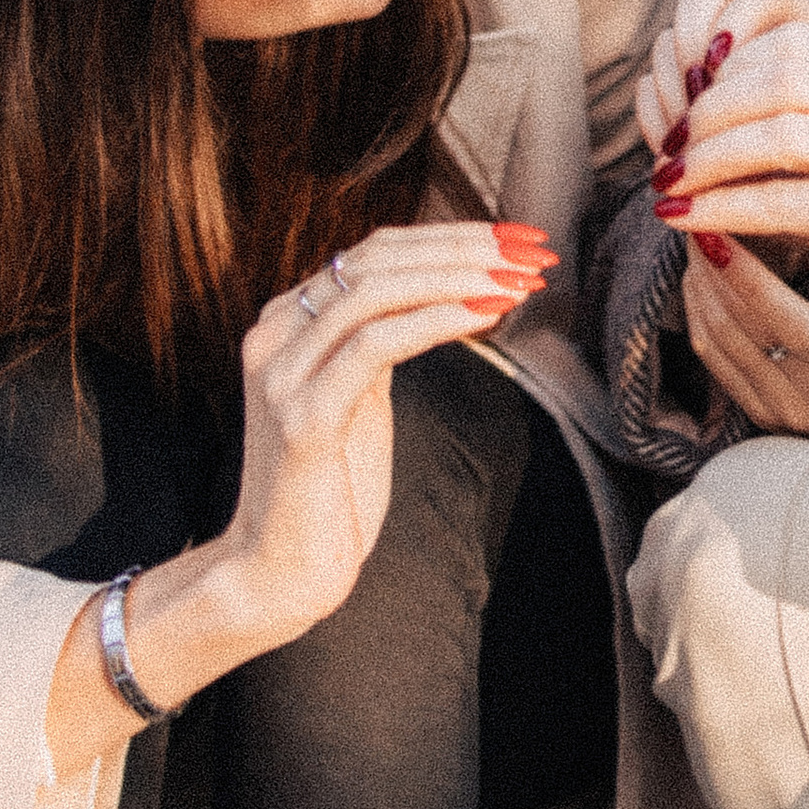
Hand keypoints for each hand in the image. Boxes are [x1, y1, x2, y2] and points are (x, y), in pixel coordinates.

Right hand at [44, 217, 554, 777]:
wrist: (278, 571)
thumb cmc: (328, 490)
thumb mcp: (358, 400)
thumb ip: (379, 345)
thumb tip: (447, 298)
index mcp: (289, 323)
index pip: (375, 251)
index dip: (449, 238)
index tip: (516, 240)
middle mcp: (277, 334)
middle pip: (377, 259)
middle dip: (464, 249)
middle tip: (531, 253)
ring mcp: (283, 372)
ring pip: (374, 290)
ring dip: (457, 278)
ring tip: (517, 281)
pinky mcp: (301, 416)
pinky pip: (373, 345)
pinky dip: (434, 321)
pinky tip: (482, 315)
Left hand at [639, 0, 808, 439]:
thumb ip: (791, 128)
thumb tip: (690, 107)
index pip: (797, 40)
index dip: (727, 69)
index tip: (683, 108)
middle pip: (782, 74)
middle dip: (710, 110)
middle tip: (667, 148)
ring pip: (779, 132)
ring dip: (707, 159)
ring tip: (667, 184)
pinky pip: (785, 201)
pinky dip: (724, 208)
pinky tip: (687, 222)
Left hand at [680, 225, 808, 452]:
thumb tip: (788, 199)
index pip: (791, 323)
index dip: (745, 277)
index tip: (719, 228)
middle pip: (745, 331)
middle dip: (712, 272)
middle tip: (696, 220)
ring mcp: (790, 413)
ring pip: (721, 347)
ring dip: (699, 291)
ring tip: (695, 244)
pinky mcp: (765, 420)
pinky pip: (716, 365)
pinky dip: (699, 319)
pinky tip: (698, 283)